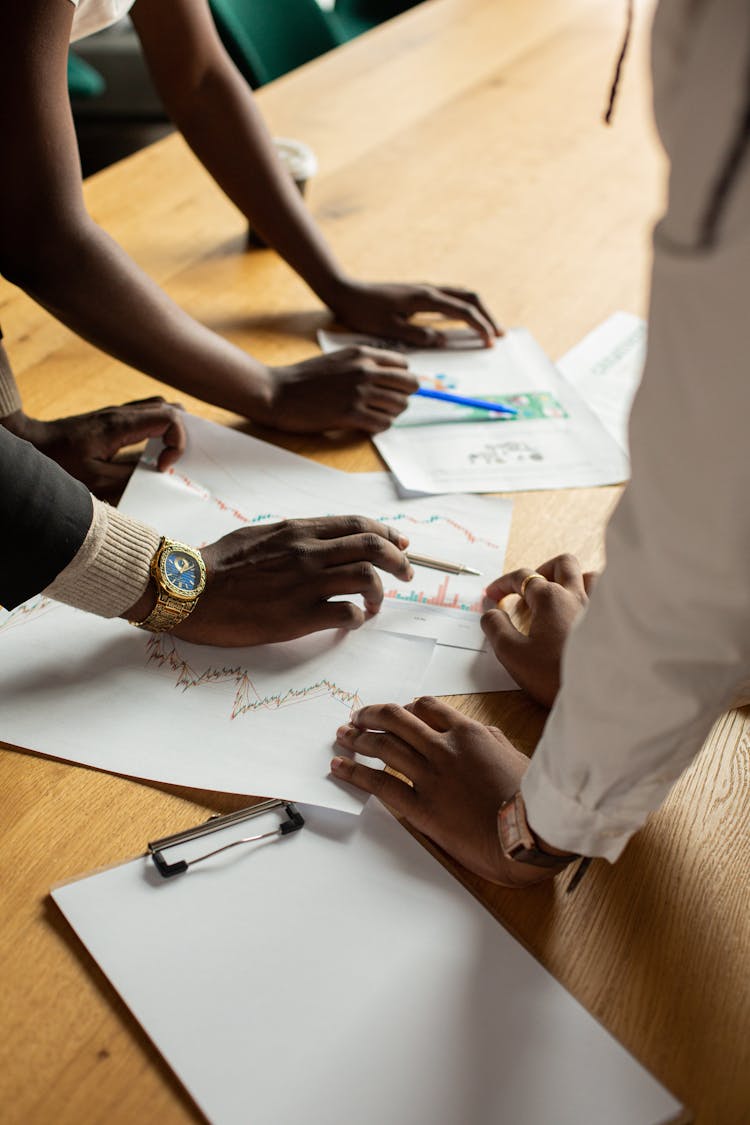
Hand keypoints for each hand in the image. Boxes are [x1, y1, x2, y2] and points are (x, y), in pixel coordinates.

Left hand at [3, 397, 185, 499]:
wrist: (36, 444)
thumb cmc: (61, 462)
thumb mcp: (95, 479)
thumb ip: (129, 476)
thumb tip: (157, 475)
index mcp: (121, 425)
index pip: (170, 419)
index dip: (177, 443)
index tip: (163, 466)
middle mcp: (123, 412)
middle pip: (171, 409)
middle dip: (181, 436)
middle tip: (170, 460)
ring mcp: (120, 411)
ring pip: (162, 406)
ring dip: (171, 429)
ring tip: (165, 454)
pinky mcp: (115, 416)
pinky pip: (148, 411)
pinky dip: (159, 426)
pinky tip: (151, 447)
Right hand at [128, 516, 414, 645]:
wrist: (188, 590)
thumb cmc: (217, 564)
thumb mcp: (260, 535)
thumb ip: (294, 536)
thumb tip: (319, 541)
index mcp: (299, 531)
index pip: (358, 525)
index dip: (387, 533)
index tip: (400, 543)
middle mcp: (308, 552)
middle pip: (373, 548)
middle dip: (399, 561)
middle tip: (407, 574)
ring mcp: (306, 584)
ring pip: (367, 579)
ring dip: (380, 594)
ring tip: (375, 605)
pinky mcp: (298, 616)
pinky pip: (347, 613)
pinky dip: (357, 618)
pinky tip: (351, 622)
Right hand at [261, 346, 418, 433]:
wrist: (279, 392)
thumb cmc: (305, 378)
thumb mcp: (338, 359)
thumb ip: (363, 364)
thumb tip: (388, 377)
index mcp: (362, 354)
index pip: (404, 365)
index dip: (401, 379)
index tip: (392, 389)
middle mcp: (365, 370)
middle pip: (409, 385)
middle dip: (403, 396)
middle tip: (388, 405)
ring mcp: (359, 392)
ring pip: (400, 406)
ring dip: (391, 414)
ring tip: (375, 416)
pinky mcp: (351, 414)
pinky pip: (383, 423)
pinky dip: (379, 426)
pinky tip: (366, 425)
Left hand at [327, 280, 501, 347]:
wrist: (346, 292)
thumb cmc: (364, 312)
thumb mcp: (389, 328)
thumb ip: (416, 334)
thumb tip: (442, 340)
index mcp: (424, 298)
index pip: (462, 311)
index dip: (479, 326)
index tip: (490, 341)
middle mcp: (429, 289)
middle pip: (469, 296)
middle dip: (487, 315)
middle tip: (498, 334)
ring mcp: (425, 288)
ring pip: (462, 294)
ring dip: (478, 310)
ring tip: (488, 327)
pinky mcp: (419, 292)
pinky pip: (451, 296)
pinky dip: (464, 307)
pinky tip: (465, 319)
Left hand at [331, 696, 549, 886]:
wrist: (529, 835)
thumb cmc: (529, 799)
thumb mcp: (514, 755)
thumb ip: (490, 739)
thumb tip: (478, 731)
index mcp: (469, 733)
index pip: (426, 707)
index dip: (404, 708)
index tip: (393, 714)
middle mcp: (444, 748)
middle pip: (396, 719)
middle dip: (371, 715)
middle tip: (356, 717)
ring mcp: (430, 777)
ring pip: (383, 747)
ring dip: (357, 739)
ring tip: (343, 736)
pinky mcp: (421, 807)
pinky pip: (380, 784)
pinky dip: (355, 772)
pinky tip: (340, 768)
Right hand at [481, 555, 598, 707]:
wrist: (599, 696)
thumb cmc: (554, 676)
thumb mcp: (512, 654)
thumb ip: (496, 629)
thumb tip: (489, 613)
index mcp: (550, 598)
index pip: (522, 577)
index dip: (503, 584)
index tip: (493, 594)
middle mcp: (577, 594)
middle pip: (561, 563)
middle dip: (541, 570)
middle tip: (528, 590)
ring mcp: (600, 607)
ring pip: (588, 575)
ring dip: (571, 581)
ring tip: (559, 598)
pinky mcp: (615, 623)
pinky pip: (607, 596)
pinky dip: (593, 596)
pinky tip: (586, 613)